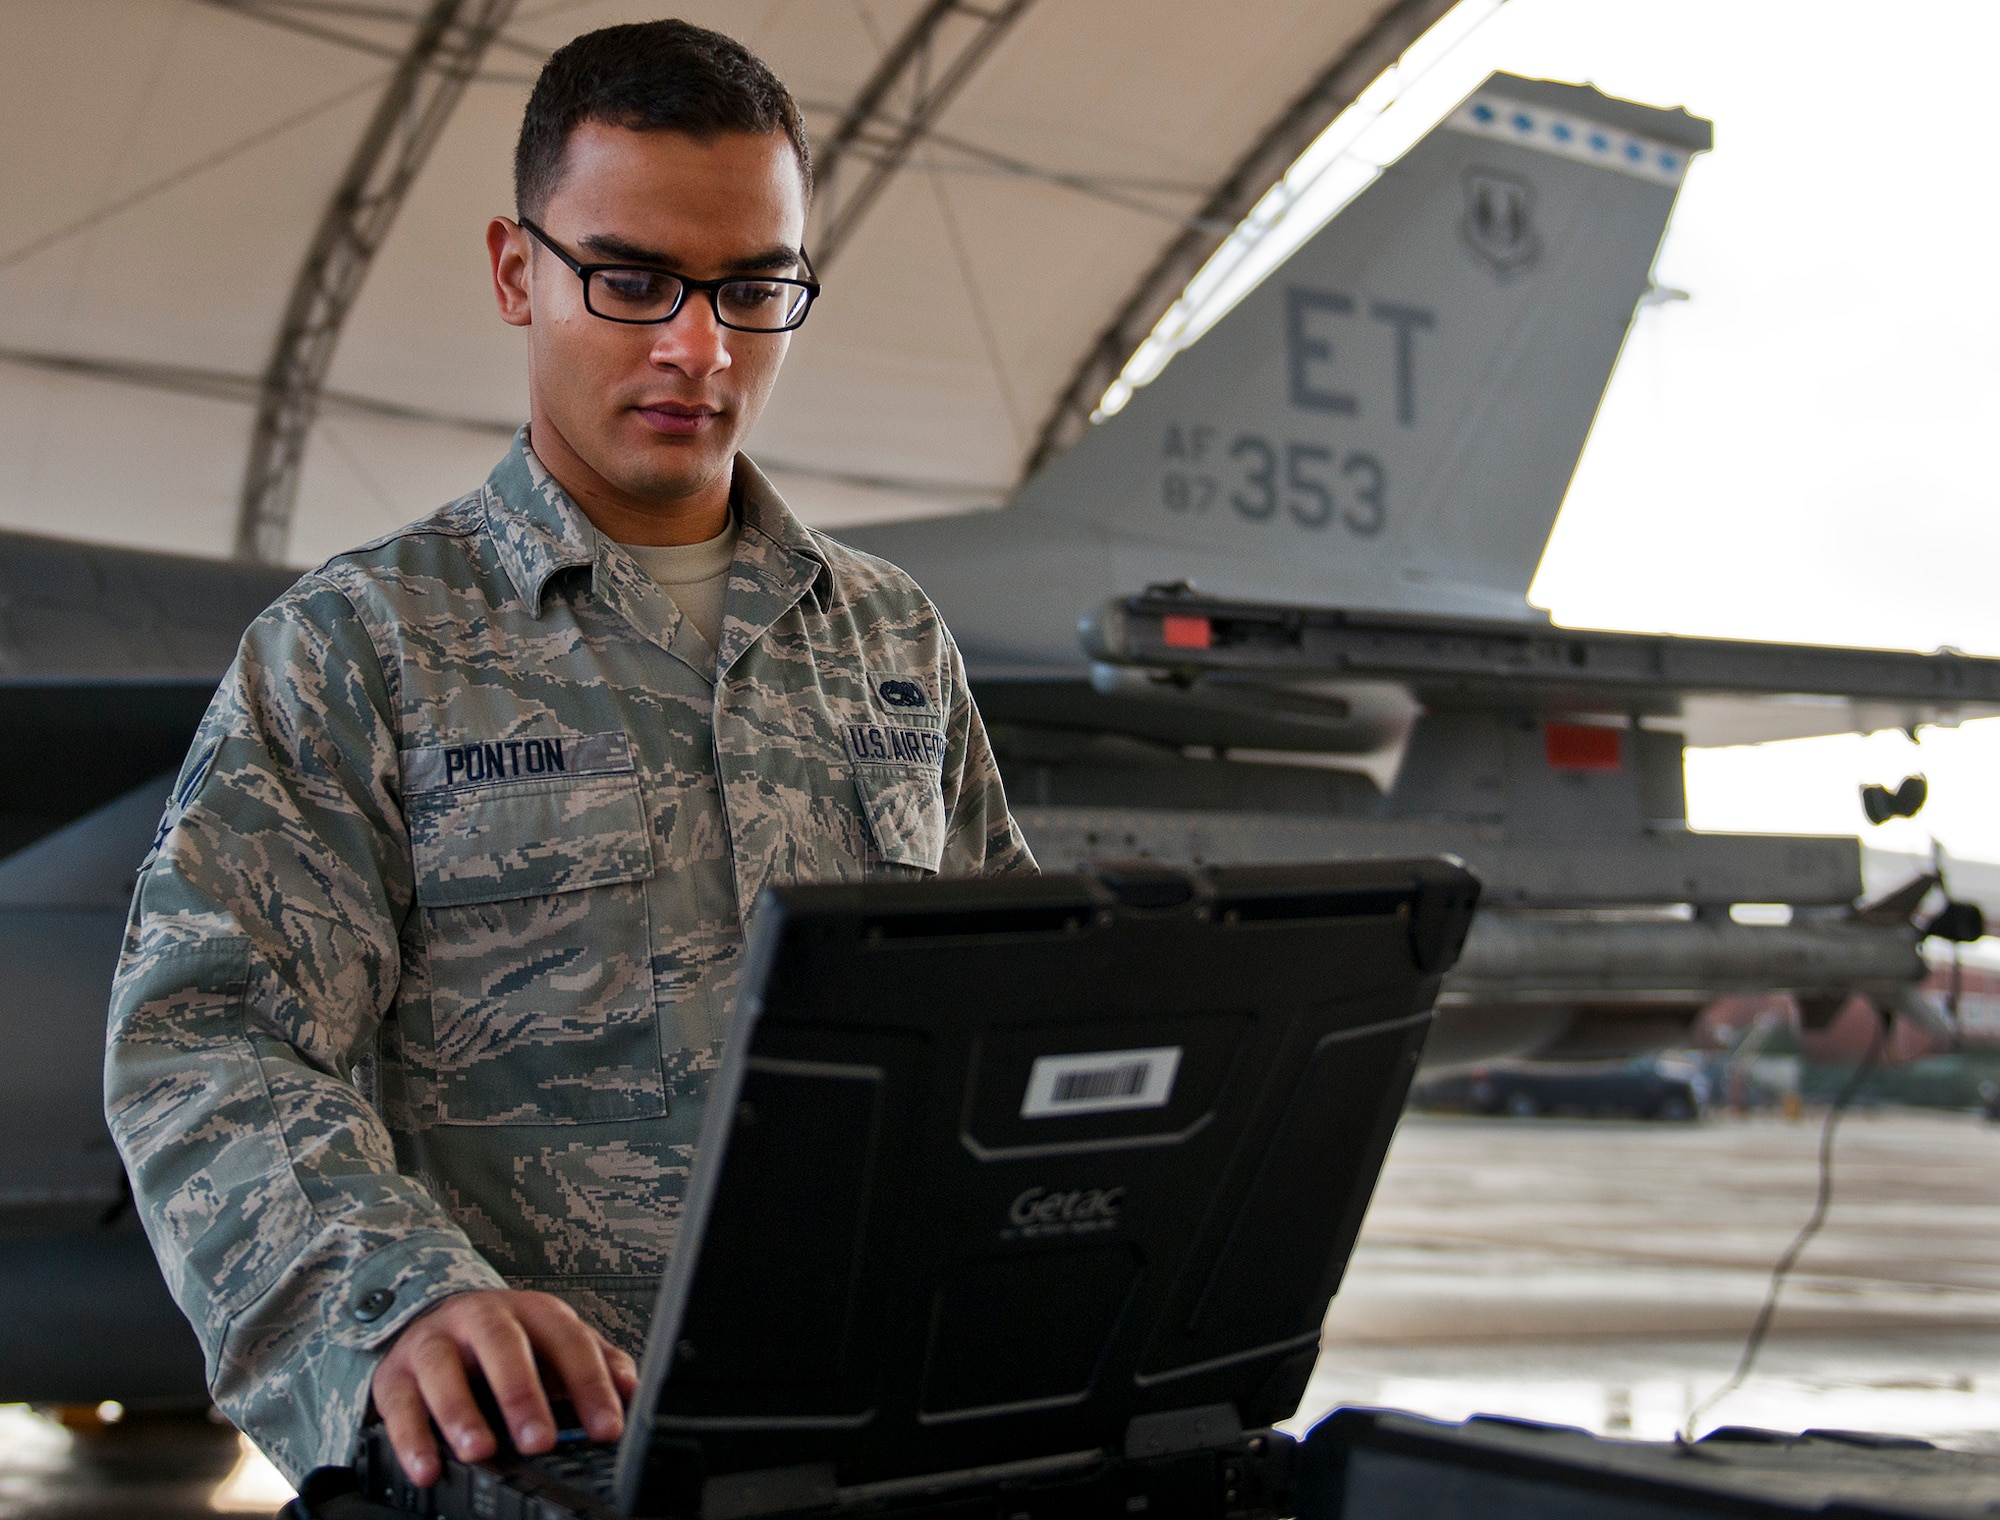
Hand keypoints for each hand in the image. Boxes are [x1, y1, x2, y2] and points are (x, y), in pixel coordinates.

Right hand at [369, 1289, 638, 1486]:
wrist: (432, 1317)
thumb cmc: (505, 1341)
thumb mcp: (553, 1343)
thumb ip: (596, 1362)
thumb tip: (631, 1389)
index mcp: (532, 1312)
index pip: (568, 1342)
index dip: (590, 1385)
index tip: (605, 1429)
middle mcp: (482, 1319)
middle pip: (503, 1346)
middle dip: (522, 1393)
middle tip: (539, 1440)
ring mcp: (435, 1342)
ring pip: (443, 1369)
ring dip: (461, 1413)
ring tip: (480, 1452)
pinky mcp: (395, 1373)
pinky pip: (399, 1405)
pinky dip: (412, 1439)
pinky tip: (428, 1468)